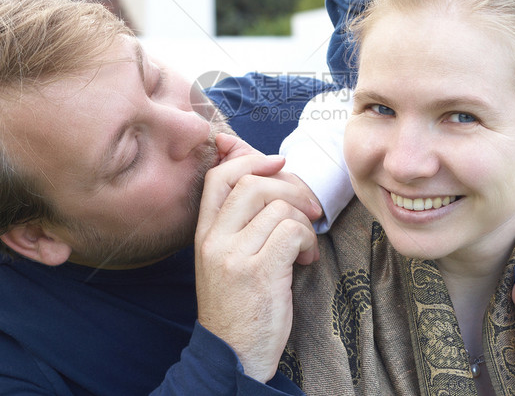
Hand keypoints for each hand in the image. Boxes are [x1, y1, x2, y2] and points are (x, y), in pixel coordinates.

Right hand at [194, 133, 319, 381]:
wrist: (233, 357)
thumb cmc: (238, 307)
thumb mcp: (227, 260)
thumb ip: (241, 223)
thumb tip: (267, 177)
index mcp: (204, 234)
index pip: (218, 176)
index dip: (250, 158)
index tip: (279, 162)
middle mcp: (214, 240)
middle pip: (253, 184)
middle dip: (291, 187)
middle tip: (310, 208)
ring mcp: (234, 256)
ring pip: (278, 207)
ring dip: (304, 221)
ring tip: (305, 245)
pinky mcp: (259, 272)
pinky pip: (292, 232)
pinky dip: (308, 241)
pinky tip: (306, 260)